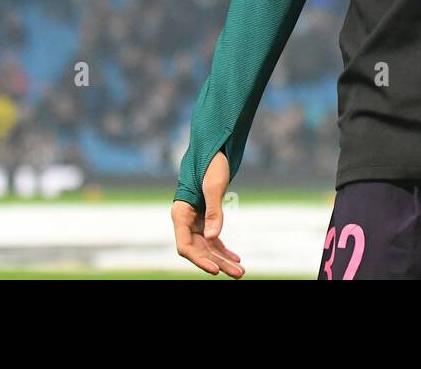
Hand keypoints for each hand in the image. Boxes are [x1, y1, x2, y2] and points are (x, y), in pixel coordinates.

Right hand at [172, 151, 243, 277]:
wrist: (215, 146)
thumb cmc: (212, 162)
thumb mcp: (214, 185)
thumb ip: (214, 211)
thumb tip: (213, 238)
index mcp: (180, 212)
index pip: (185, 246)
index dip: (199, 260)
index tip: (215, 270)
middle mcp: (185, 219)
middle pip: (199, 249)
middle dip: (217, 263)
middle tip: (238, 274)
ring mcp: (195, 219)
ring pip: (208, 246)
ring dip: (223, 259)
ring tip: (240, 272)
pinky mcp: (205, 216)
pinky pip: (213, 238)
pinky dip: (224, 248)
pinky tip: (236, 258)